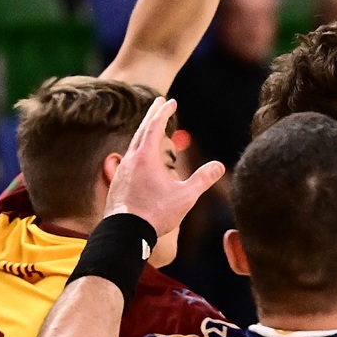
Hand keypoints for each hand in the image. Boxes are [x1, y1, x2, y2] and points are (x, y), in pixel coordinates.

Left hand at [104, 97, 224, 237]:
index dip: (163, 112)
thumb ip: (203, 179)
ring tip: (151, 129)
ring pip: (133, 145)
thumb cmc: (155, 214)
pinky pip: (128, 159)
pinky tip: (140, 158)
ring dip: (143, 133)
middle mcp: (130, 160)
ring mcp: (121, 171)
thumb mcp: (185, 196)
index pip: (154, 126)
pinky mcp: (117, 183)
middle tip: (158, 102)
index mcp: (146, 157)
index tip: (171, 101)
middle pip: (141, 130)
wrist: (124, 234)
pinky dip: (138, 150)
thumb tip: (219, 165)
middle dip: (151, 115)